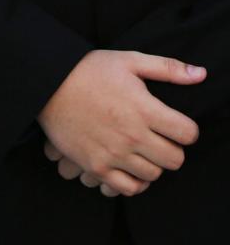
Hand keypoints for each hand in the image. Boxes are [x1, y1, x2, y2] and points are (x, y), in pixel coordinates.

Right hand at [38, 50, 204, 196]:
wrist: (48, 83)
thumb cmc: (89, 69)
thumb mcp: (128, 60)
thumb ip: (167, 68)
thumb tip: (201, 74)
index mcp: (144, 108)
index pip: (187, 134)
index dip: (186, 129)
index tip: (175, 123)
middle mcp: (131, 135)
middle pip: (174, 160)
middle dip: (172, 148)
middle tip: (159, 137)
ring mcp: (113, 154)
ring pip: (153, 175)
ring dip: (152, 163)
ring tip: (141, 148)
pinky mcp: (96, 166)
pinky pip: (128, 188)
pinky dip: (134, 181)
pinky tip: (129, 165)